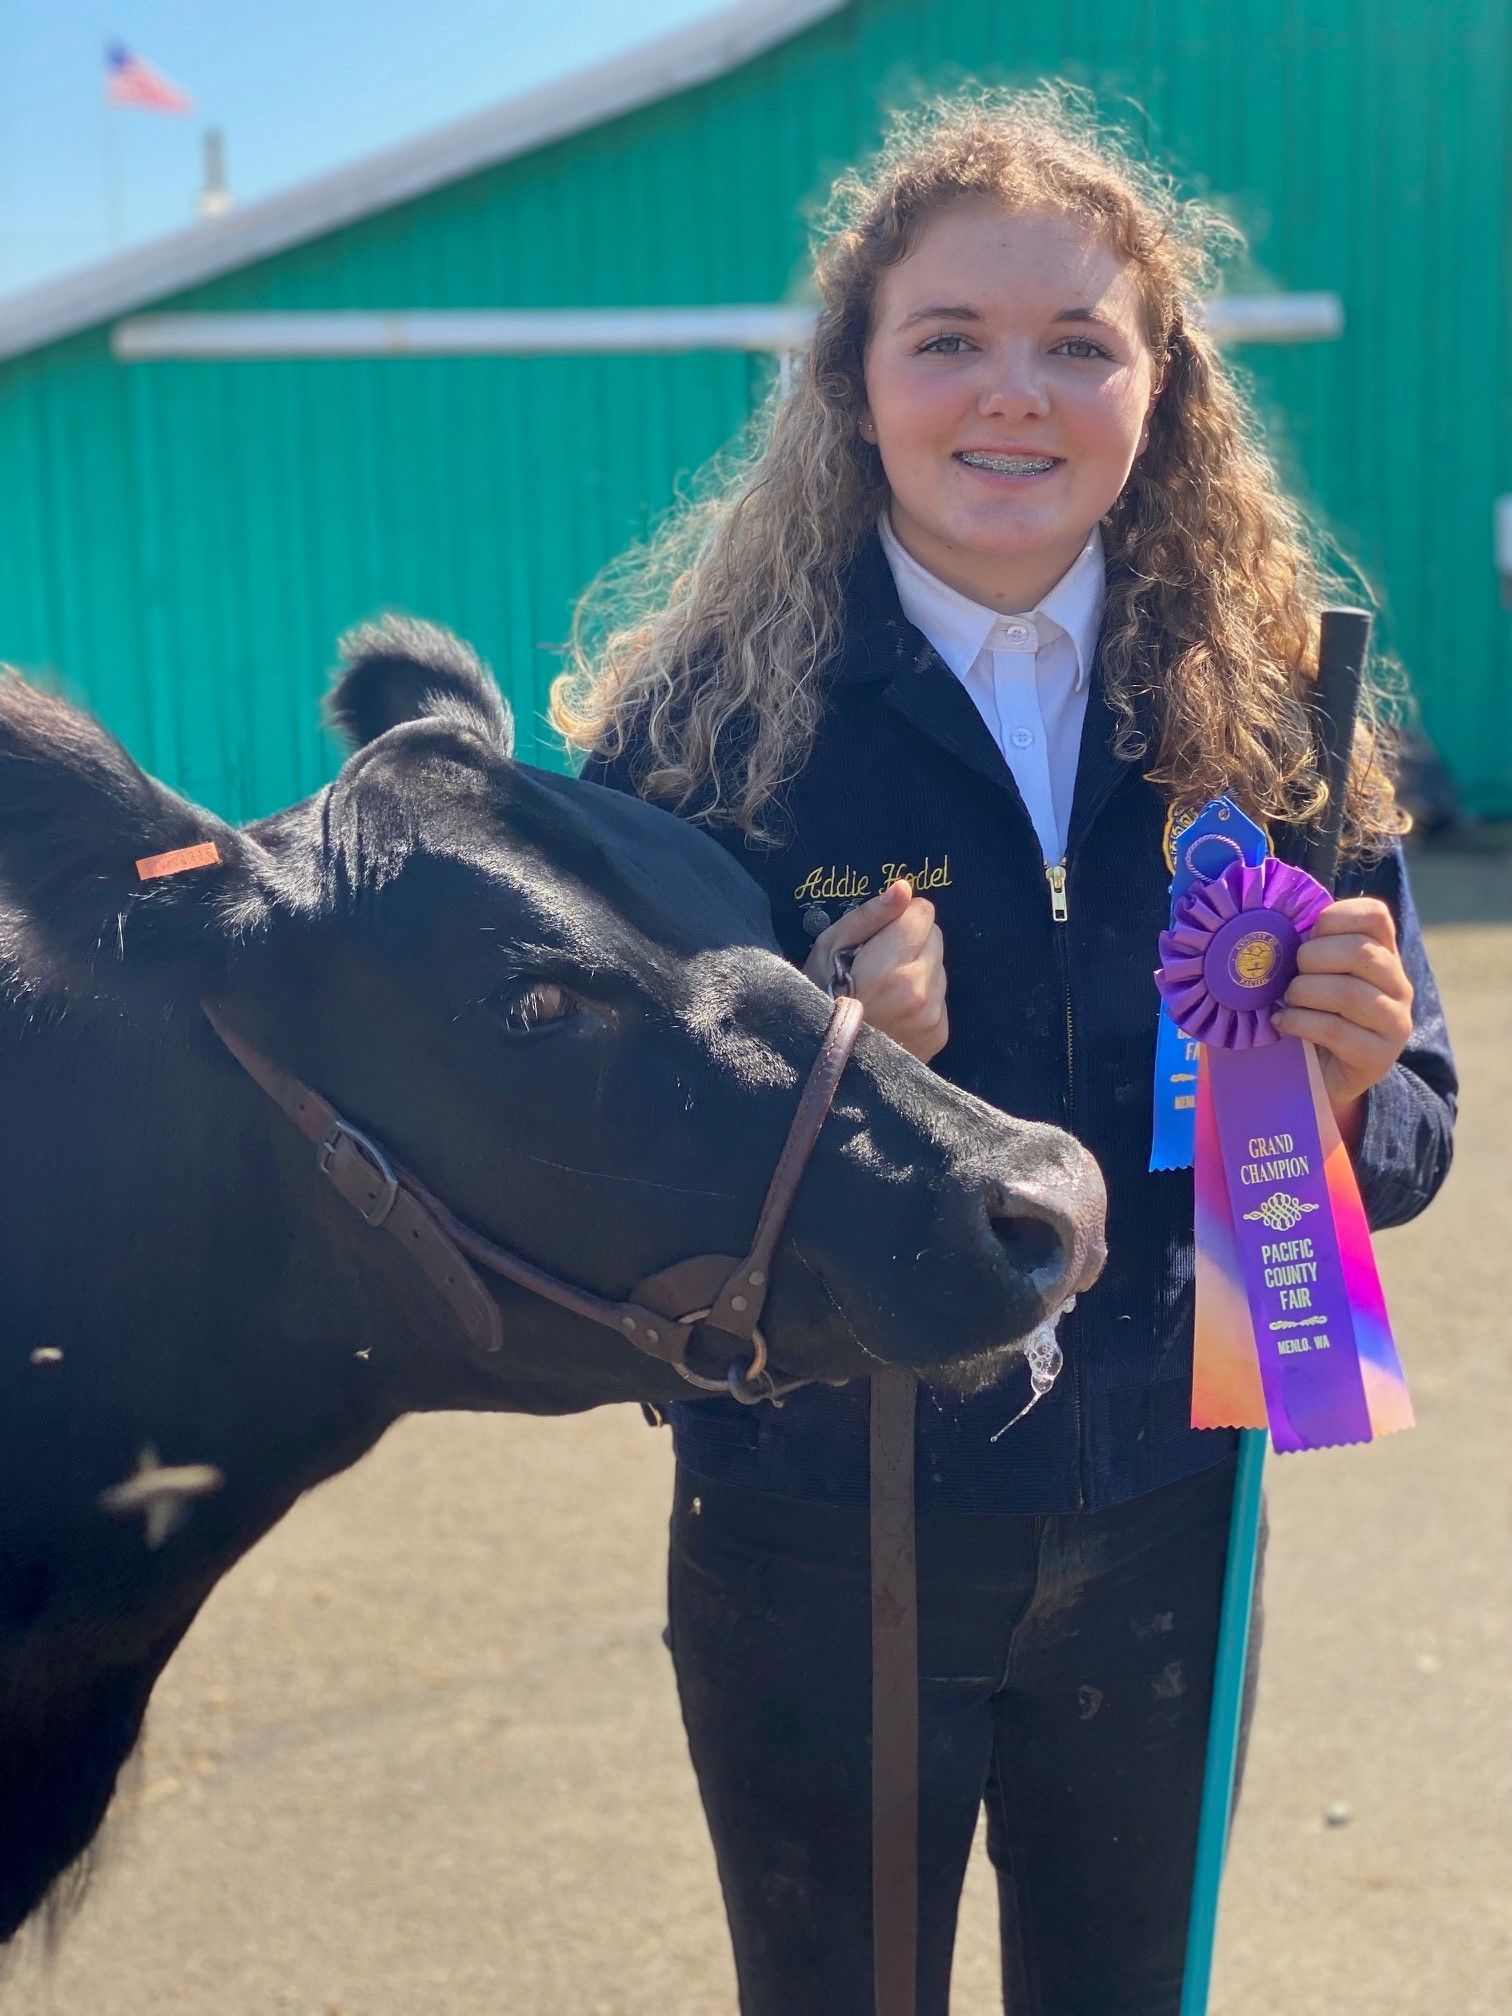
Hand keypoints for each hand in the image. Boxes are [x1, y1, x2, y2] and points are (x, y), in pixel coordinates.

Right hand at [802, 878, 947, 1063]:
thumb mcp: (828, 949)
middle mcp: (916, 992)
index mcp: (887, 967)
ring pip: (939, 966)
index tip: (879, 936)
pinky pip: (941, 995)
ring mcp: (930, 1017)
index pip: (923, 913)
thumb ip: (870, 916)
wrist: (824, 1062)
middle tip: (879, 965)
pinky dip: (923, 996)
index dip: (900, 918)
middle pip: (935, 937)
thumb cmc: (818, 997)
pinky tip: (895, 1009)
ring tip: (885, 990)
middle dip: (911, 942)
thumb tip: (904, 889)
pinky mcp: (938, 1034)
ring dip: (918, 969)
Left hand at [1270, 897, 1413, 1140]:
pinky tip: (1282, 1024)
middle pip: (1361, 952)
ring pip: (1348, 993)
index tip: (1308, 934)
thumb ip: (1309, 948)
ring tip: (1287, 1002)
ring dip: (1303, 994)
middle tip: (1291, 975)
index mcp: (1384, 954)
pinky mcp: (1378, 1057)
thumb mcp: (1314, 974)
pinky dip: (1299, 1023)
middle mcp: (1399, 985)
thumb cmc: (1313, 1014)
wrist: (1321, 1075)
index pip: (1375, 916)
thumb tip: (1277, 924)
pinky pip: (1335, 1031)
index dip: (1336, 916)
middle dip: (1312, 958)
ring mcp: (1395, 1022)